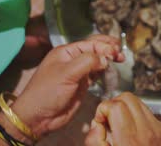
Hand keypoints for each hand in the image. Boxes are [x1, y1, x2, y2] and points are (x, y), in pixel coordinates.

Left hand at [6, 35, 123, 140]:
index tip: (115, 53)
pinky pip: (96, 73)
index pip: (90, 43)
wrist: (39, 117)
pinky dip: (105, 71)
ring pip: (97, 61)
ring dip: (109, 59)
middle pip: (95, 49)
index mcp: (66, 52)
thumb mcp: (67, 73)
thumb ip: (88, 62)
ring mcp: (78, 72)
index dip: (105, 46)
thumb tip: (106, 58)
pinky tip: (111, 71)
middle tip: (121, 54)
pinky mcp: (82, 84)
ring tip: (121, 60)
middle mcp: (73, 59)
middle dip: (109, 49)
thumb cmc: (48, 92)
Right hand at [85, 93, 160, 145]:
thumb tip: (97, 124)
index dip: (103, 110)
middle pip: (127, 98)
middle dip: (113, 106)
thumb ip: (94, 142)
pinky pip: (148, 113)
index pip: (115, 105)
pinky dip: (137, 117)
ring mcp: (159, 129)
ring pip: (138, 102)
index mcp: (130, 139)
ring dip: (125, 110)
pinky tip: (133, 133)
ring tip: (120, 127)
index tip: (101, 124)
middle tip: (109, 123)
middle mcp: (148, 131)